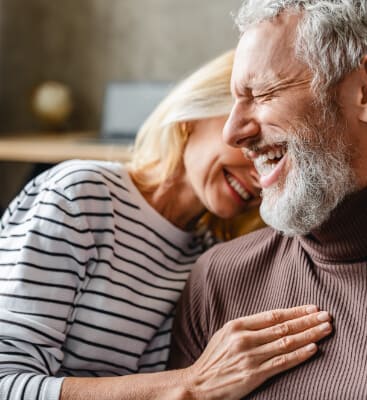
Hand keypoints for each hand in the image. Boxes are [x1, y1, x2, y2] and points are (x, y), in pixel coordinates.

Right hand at [184, 305, 331, 399]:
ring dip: (309, 335)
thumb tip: (273, 320)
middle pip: (283, 327)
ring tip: (325, 329)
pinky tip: (313, 349)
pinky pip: (282, 362)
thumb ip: (247, 327)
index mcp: (237, 325)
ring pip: (286, 342)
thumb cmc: (213, 359)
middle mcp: (245, 338)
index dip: (295, 311)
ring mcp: (250, 356)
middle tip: (326, 315)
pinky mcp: (255, 374)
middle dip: (307, 320)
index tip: (312, 307)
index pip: (273, 315)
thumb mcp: (225, 334)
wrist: (199, 384)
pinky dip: (300, 355)